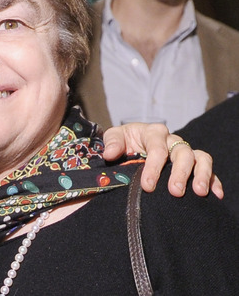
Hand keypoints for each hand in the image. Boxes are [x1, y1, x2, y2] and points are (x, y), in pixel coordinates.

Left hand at [103, 123, 221, 197]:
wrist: (129, 145)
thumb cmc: (123, 142)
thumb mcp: (114, 137)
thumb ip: (112, 143)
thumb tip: (110, 154)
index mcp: (153, 132)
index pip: (157, 149)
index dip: (153, 167)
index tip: (147, 186)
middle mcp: (172, 140)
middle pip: (182, 153)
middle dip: (180, 173)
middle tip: (175, 192)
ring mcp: (184, 151)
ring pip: (200, 158)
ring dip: (202, 175)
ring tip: (199, 192)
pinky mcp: (193, 163)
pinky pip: (208, 169)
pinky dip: (214, 181)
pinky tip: (216, 195)